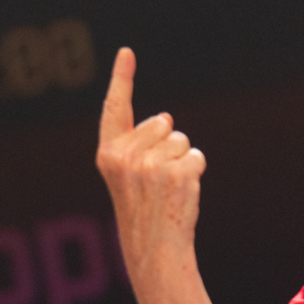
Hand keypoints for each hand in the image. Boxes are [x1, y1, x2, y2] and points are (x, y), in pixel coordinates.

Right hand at [95, 47, 206, 272]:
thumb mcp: (128, 178)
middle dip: (168, 145)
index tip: (127, 52)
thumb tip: (166, 117)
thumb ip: (140, 145)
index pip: (115, 109)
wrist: (153, 251)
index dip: (121, 78)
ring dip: (182, 162)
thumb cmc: (143, 213)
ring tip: (169, 190)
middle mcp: (124, 157)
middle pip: (163, 124)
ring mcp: (149, 166)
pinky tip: (182, 195)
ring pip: (181, 140)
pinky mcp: (175, 174)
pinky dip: (195, 173)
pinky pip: (196, 156)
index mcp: (108, 155)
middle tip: (158, 182)